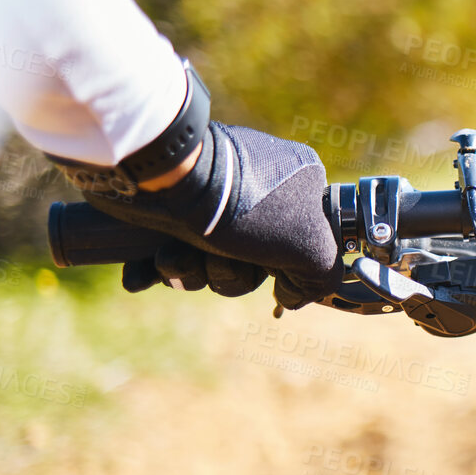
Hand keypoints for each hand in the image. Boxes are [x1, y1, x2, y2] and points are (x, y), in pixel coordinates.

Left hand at [76, 122, 339, 306]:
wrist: (162, 177)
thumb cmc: (243, 206)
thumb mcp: (309, 245)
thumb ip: (323, 276)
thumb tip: (295, 297)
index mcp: (300, 184)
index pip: (306, 244)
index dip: (286, 268)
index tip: (273, 270)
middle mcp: (259, 187)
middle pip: (256, 261)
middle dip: (231, 272)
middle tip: (223, 257)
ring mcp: (214, 195)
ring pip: (213, 262)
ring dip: (196, 270)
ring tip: (180, 251)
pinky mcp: (171, 205)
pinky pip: (176, 252)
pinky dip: (164, 265)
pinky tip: (152, 264)